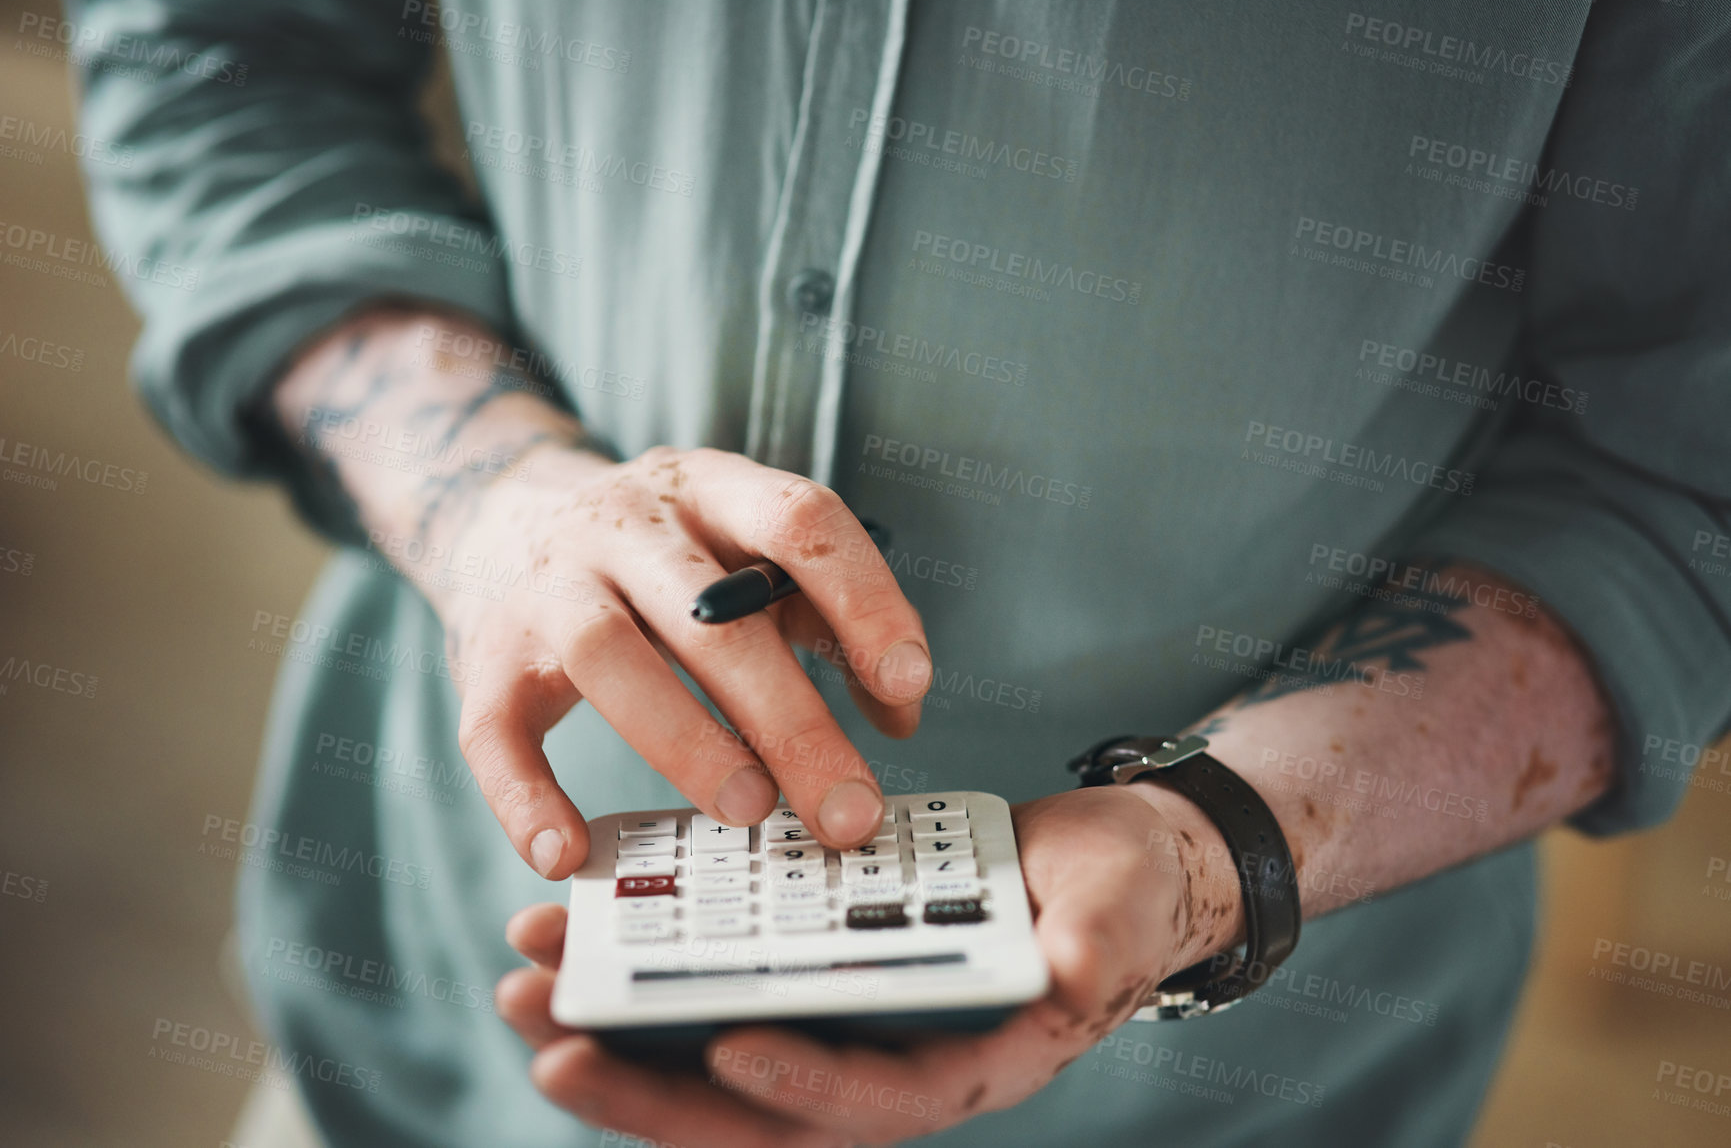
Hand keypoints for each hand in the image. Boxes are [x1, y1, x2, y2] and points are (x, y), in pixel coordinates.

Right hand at [432, 443, 935, 876]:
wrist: (502, 515)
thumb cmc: (666, 559)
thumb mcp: (746, 554)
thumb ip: (827, 618)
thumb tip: (901, 714)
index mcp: (711, 489)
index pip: (799, 519)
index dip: (863, 598)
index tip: (909, 684)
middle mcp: (626, 524)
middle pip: (713, 617)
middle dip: (793, 721)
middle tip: (849, 811)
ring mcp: (548, 584)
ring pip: (607, 656)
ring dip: (686, 741)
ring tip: (749, 813)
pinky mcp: (485, 655)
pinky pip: (494, 730)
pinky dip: (525, 797)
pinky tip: (567, 852)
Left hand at [497, 786, 1232, 1145]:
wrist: (1100, 870)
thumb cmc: (1117, 899)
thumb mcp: (1117, 916)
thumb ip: (1095, 947)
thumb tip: (1072, 971)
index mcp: (962, 1064)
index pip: (873, 1100)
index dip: (804, 1083)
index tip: (727, 1044)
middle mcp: (884, 1057)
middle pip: (750, 1102)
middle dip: (644, 1082)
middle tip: (547, 1038)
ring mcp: (840, 1017)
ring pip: (709, 1047)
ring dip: (616, 1023)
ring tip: (525, 975)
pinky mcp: (812, 967)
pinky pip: (720, 977)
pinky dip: (652, 956)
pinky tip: (586, 916)